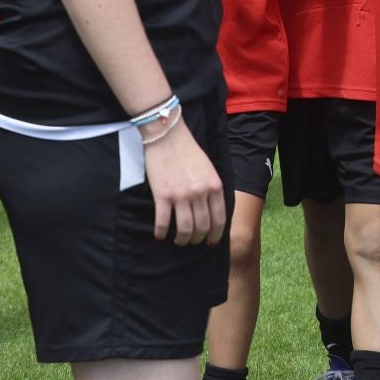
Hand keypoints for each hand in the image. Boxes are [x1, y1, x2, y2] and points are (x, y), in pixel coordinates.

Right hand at [144, 118, 226, 245]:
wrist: (168, 136)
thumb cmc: (188, 152)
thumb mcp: (209, 169)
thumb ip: (212, 189)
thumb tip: (212, 212)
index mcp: (214, 186)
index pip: (219, 219)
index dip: (215, 235)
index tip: (211, 243)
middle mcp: (200, 193)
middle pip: (202, 227)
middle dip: (197, 239)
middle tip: (191, 242)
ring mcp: (181, 195)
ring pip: (184, 229)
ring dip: (181, 240)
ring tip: (177, 241)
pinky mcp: (162, 195)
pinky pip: (162, 222)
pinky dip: (161, 233)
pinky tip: (160, 236)